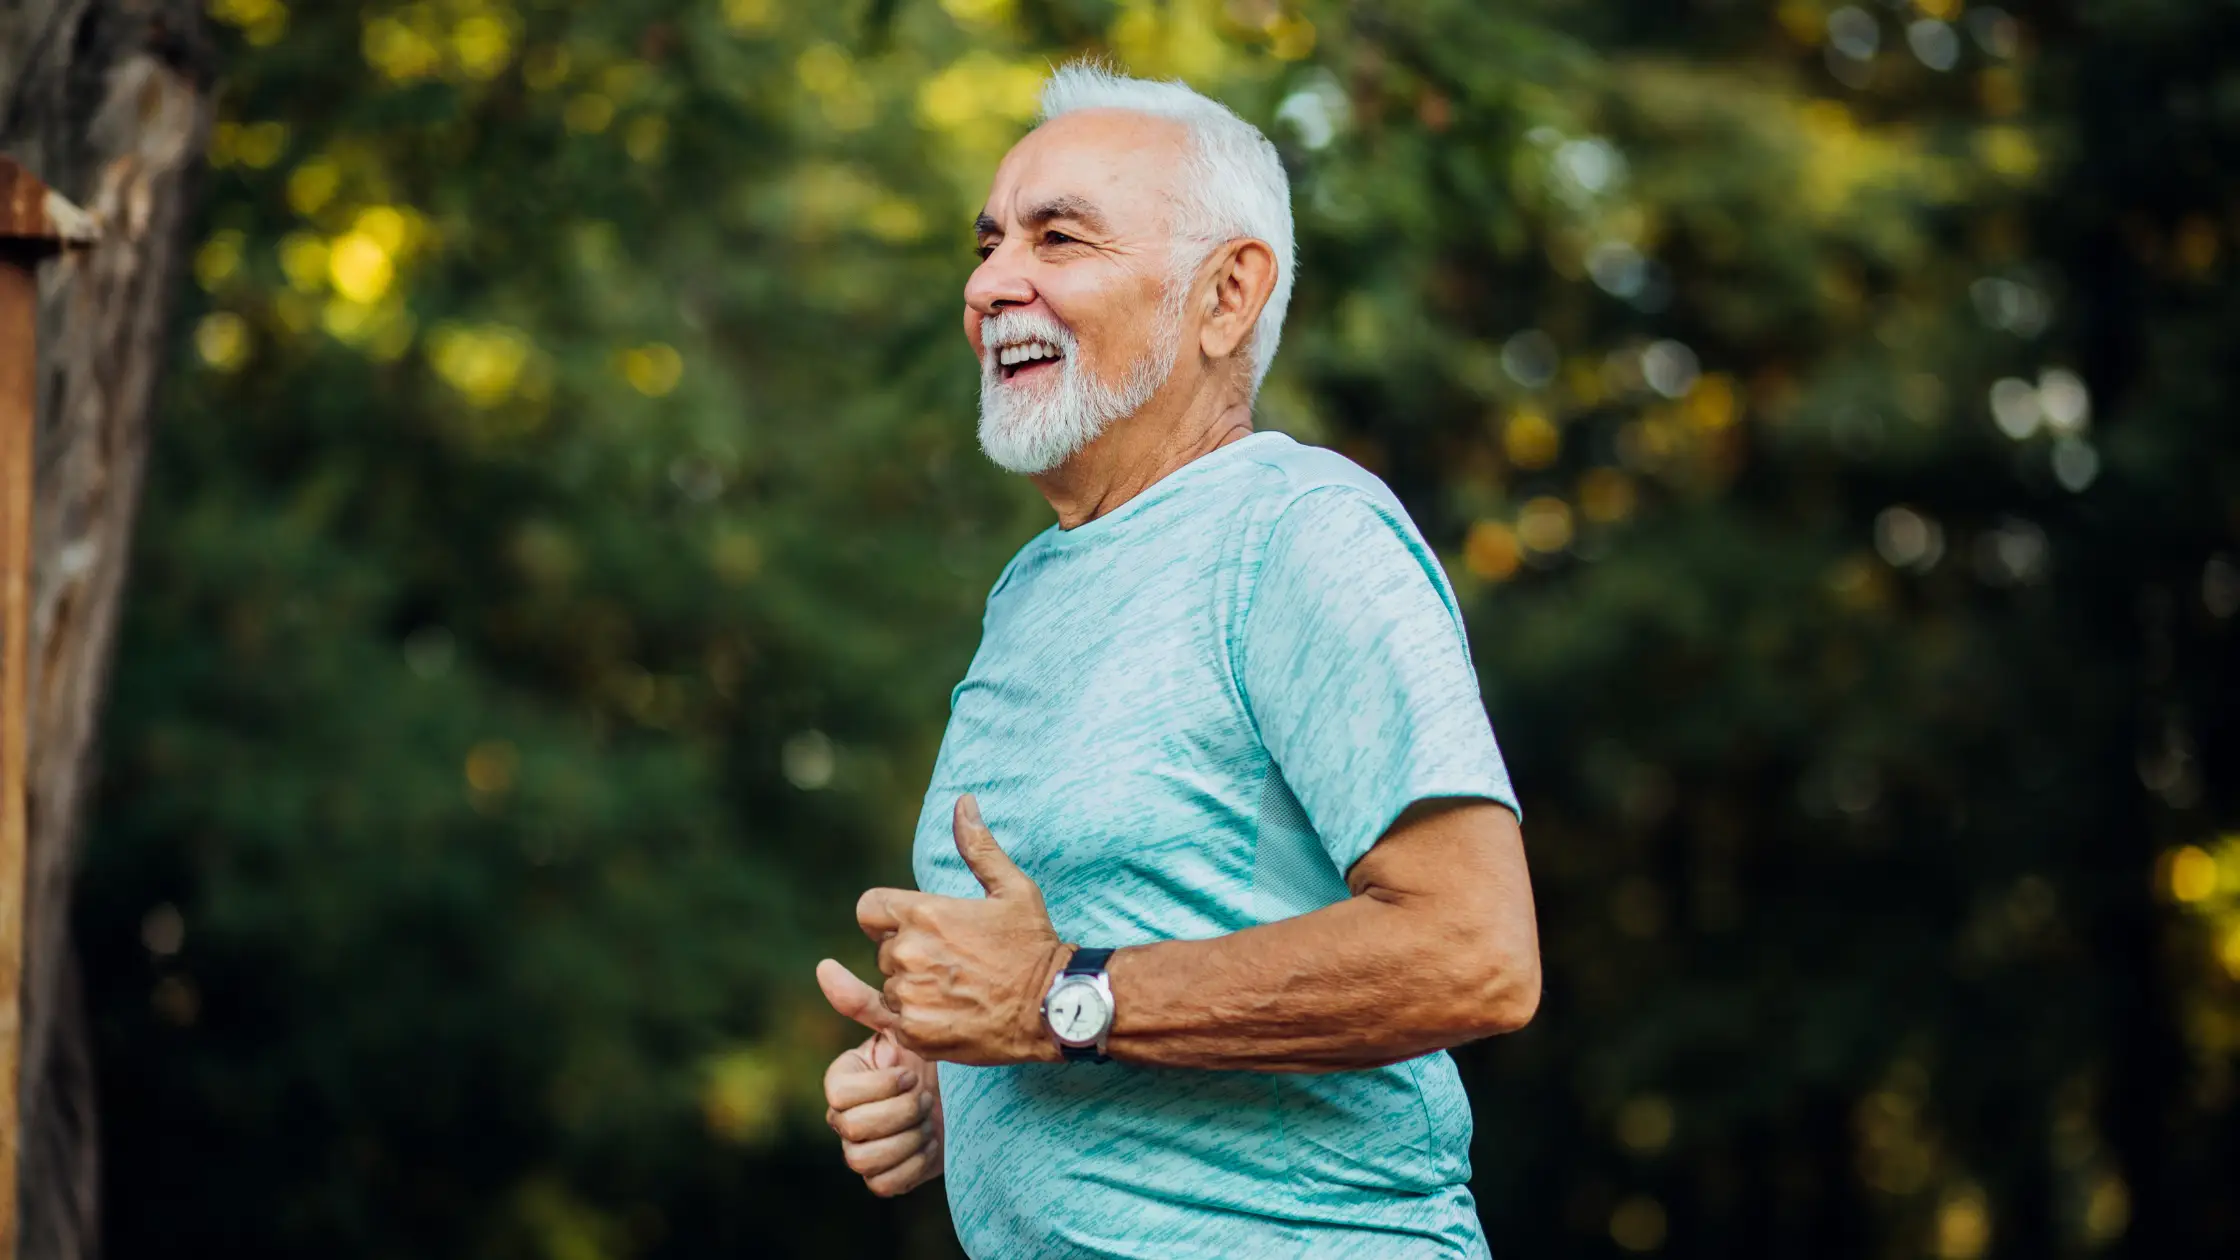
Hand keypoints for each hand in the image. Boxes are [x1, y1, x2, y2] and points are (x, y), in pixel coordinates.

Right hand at [817, 963, 943, 1196]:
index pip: (838, 1094)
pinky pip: (883, 1183)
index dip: (878, 1087)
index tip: (908, 1073)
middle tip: (924, 1096)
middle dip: (899, 1111)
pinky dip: (913, 1163)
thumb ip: (865, 1002)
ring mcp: (860, 1150)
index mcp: (842, 1081)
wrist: (966, 1094)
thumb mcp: (904, 1027)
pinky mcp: (882, 1178)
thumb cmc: (931, 1055)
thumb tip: (823, 966)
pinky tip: (930, 1141)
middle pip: (851, 1129)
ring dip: (907, 1138)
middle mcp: (842, 1118)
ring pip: (863, 1160)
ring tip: (927, 1117)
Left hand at [832, 794, 1068, 1065]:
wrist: (1053, 1007)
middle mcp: (907, 953)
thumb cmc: (1033, 944)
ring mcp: (909, 995)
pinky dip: (916, 1019)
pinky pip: (896, 1021)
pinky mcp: (914, 1031)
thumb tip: (962, 801)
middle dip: (910, 954)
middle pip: (885, 950)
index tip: (908, 926)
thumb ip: (978, 846)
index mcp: (923, 913)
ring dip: (913, 988)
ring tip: (957, 990)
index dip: (884, 917)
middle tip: (953, 963)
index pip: (868, 909)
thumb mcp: (1012, 889)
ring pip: (892, 987)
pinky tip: (950, 1014)